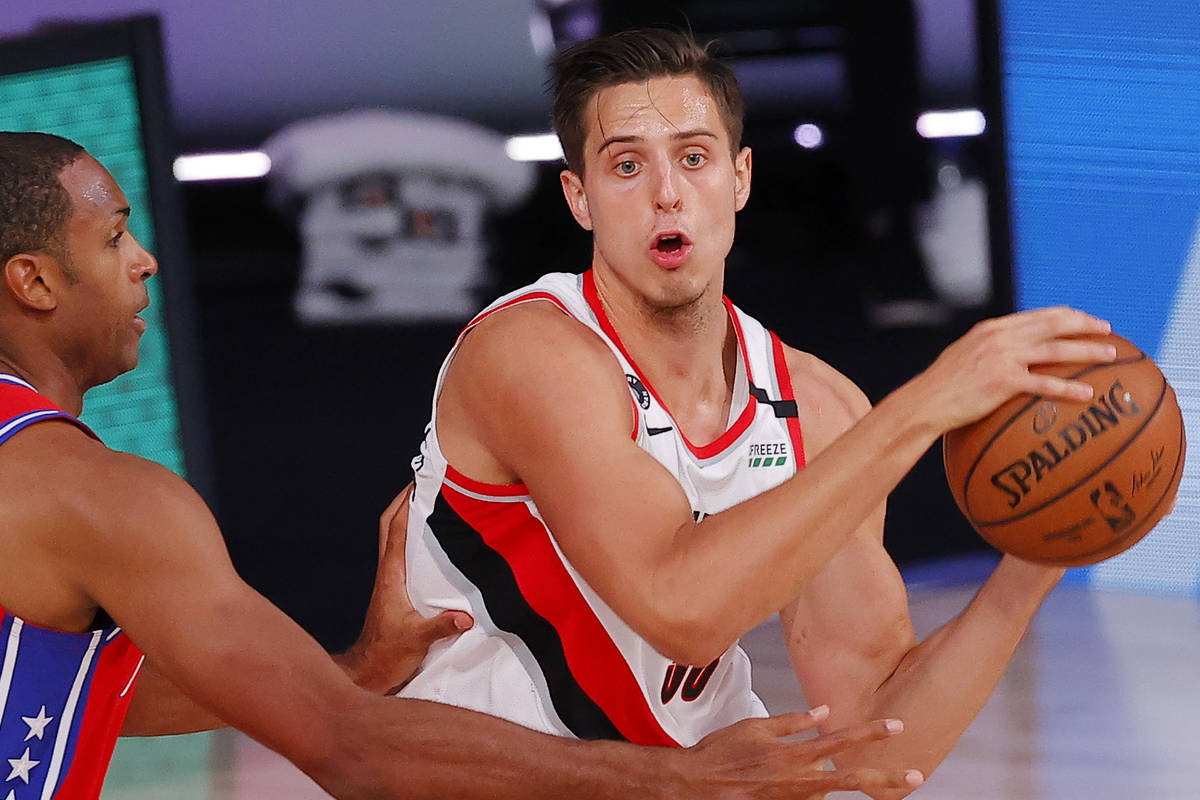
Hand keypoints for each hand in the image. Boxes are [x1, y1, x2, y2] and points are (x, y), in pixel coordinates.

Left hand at [339, 484, 472, 693]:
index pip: (396, 530)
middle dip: (404, 499)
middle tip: (426, 481)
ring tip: (433, 500)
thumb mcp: (417, 640)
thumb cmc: (388, 655)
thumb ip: (441, 627)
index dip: (407, 503)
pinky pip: (403, 552)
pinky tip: (434, 539)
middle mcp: (388, 572)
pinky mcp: (395, 588)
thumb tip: (466, 617)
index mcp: (391, 576)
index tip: (422, 481)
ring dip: (408, 515)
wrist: (368, 672)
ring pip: (394, 536)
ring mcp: (390, 579)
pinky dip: (414, 536)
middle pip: (390, 524)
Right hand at [675, 705, 923, 798]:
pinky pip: (810, 799)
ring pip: (831, 792)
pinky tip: (814, 782)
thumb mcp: (755, 727)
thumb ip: (792, 723)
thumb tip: (823, 713)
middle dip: (886, 778)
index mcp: (792, 755)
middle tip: (916, 776)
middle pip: (852, 780)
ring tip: (872, 778)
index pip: (840, 741)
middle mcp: (798, 781)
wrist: (696, 785)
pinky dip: (817, 790)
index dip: (870, 732)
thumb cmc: (722, 751)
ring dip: (848, 785)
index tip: (896, 726)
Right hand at [914, 306, 1115, 432]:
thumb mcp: (964, 356)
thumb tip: (1010, 356)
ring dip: (1088, 350)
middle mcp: (1000, 337)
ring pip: (1056, 349)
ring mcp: (1003, 358)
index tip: (1087, 320)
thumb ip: (988, 349)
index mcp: (992, 328)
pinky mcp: (1003, 381)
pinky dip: (1068, 388)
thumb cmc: (941, 386)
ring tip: (1111, 355)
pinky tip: (1086, 394)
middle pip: (1054, 324)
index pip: (1039, 314)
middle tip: (1108, 330)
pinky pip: (1045, 383)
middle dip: (1086, 325)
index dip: (1068, 315)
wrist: (924, 402)